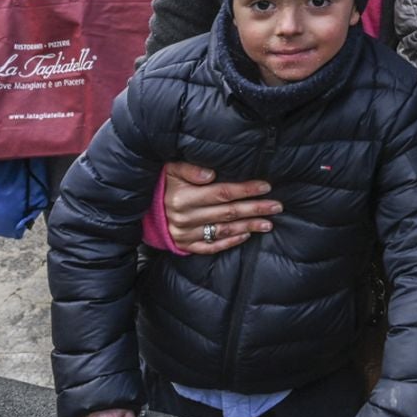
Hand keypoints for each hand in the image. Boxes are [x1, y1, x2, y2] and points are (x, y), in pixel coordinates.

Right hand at [164, 161, 278, 255]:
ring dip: (248, 226)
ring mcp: (185, 234)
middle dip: (255, 209)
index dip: (245, 190)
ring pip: (223, 230)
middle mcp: (185, 218)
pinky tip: (245, 236)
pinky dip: (229, 242)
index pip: (222, 193)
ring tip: (268, 223)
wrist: (139, 208)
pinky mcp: (184, 245)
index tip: (266, 187)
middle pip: (228, 213)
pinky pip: (211, 247)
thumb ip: (190, 169)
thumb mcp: (170, 169)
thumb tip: (211, 174)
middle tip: (277, 206)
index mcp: (183, 198)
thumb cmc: (160, 184)